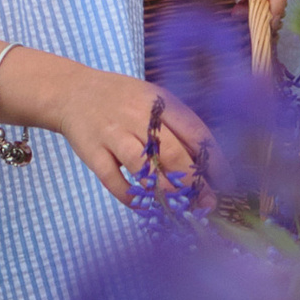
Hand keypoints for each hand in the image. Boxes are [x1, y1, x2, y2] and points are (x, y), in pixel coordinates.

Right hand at [30, 61, 214, 206]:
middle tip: (207, 203)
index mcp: (159, 100)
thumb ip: (176, 126)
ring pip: (143, 167)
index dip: (213, 159)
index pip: (194, 130)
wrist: (72, 91)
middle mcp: (137, 115)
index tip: (227, 182)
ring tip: (180, 208)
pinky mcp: (92, 151)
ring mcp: (112, 133)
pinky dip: (130, 196)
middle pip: (171, 152)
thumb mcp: (152, 99)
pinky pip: (113, 180)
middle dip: (193, 182)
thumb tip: (208, 164)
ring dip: (165, 191)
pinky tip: (144, 206)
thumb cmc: (122, 99)